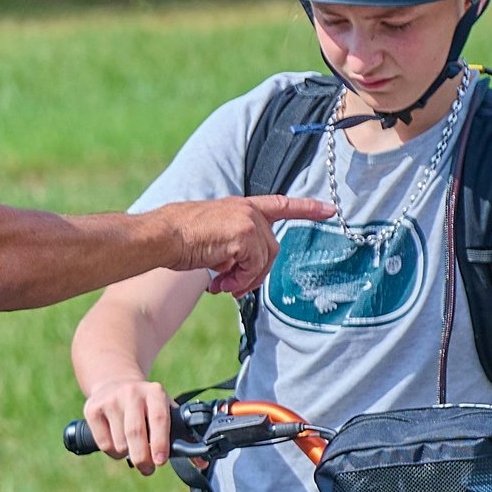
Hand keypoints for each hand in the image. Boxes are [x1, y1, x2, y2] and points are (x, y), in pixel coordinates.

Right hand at [83, 377, 176, 472]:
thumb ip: (183, 435)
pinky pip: (104, 443)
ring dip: (127, 455)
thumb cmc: (146, 406)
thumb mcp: (165, 410)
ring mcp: (110, 400)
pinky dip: (113, 452)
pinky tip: (118, 444)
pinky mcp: (92, 409)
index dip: (160, 443)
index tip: (161, 461)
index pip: (159, 420)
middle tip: (148, 469)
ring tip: (133, 450)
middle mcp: (132, 393)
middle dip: (143, 457)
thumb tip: (202, 463)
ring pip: (119, 442)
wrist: (114, 382)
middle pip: (135, 433)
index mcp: (155, 392)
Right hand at [141, 194, 324, 298]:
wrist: (161, 236)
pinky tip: (219, 284)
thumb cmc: (175, 239)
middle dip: (255, 273)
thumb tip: (236, 270)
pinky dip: (238, 281)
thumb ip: (232, 246)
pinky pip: (253, 267)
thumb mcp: (210, 236)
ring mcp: (249, 221)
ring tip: (222, 286)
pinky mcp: (245, 235)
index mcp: (240, 206)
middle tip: (232, 287)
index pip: (280, 204)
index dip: (306, 208)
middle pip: (272, 249)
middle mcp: (248, 210)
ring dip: (244, 280)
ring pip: (264, 261)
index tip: (330, 209)